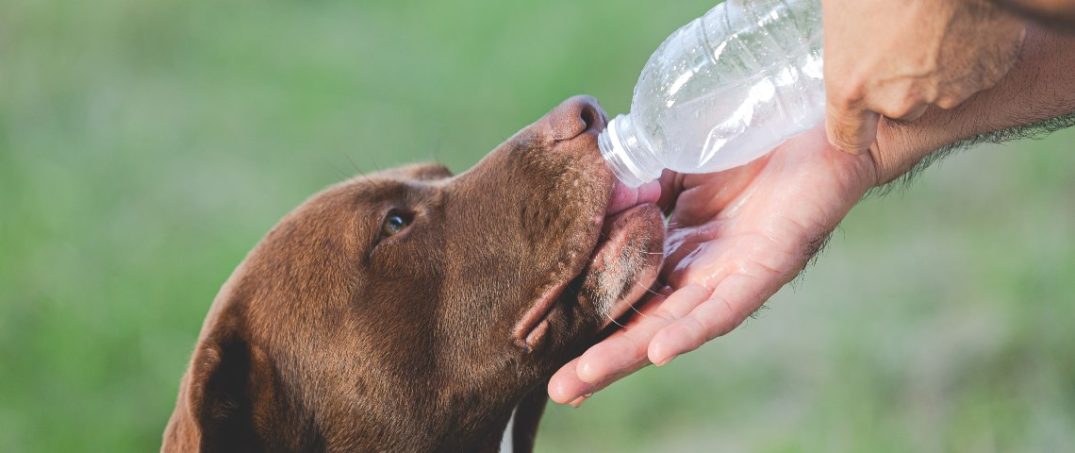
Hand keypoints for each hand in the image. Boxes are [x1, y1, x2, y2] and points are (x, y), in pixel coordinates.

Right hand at [549, 128, 875, 404]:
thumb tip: (590, 195)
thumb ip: (637, 179)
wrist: (818, 115)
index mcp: (676, 248)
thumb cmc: (749, 139)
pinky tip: (660, 350)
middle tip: (557, 389)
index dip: (587, 315)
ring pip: (675, 323)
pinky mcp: (767, 264)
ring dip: (630, 353)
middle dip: (600, 356)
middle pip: (642, 321)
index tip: (541, 343)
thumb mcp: (676, 158)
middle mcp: (700, 270)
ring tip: (586, 378)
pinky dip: (692, 328)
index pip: (622, 290)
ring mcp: (731, 272)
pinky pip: (726, 305)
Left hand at [822, 0, 1024, 153]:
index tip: (859, 114)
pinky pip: (975, 73)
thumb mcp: (843, 13)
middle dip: (898, 85)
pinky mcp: (985, 74)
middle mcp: (897, 100)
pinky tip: (963, 24)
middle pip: (898, 111)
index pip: (848, 137)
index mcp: (851, 87)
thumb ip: (846, 45)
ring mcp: (944, 90)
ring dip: (937, 68)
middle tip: (902, 42)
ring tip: (935, 26)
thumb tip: (846, 48)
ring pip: (938, 92)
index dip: (854, 124)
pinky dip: (972, 55)